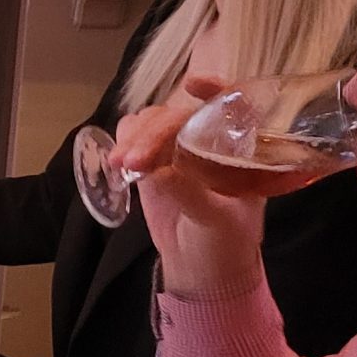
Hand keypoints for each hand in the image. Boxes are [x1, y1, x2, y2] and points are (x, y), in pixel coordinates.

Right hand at [113, 79, 265, 299]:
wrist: (201, 272)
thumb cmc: (225, 246)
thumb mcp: (216, 222)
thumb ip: (190, 194)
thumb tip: (157, 170)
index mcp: (238, 151)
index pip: (230, 106)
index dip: (214, 89)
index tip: (192, 84)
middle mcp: (208, 143)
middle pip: (178, 115)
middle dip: (153, 131)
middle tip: (132, 161)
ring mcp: (178, 151)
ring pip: (151, 123)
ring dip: (134, 136)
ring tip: (121, 164)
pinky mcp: (152, 164)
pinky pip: (134, 140)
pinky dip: (123, 143)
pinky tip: (118, 162)